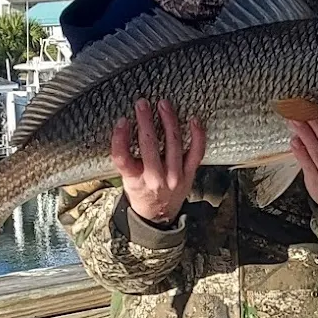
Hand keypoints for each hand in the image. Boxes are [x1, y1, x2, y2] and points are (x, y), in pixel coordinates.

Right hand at [112, 99, 205, 225]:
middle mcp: (155, 179)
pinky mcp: (189, 174)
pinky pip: (196, 152)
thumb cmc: (142, 190)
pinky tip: (194, 120)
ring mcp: (174, 177)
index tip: (122, 121)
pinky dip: (197, 135)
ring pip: (173, 144)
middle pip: (149, 146)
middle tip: (142, 103)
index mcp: (135, 179)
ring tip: (163, 104)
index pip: (123, 158)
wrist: (159, 214)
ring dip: (168, 121)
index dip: (120, 138)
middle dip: (145, 121)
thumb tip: (124, 125)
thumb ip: (124, 156)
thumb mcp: (126, 177)